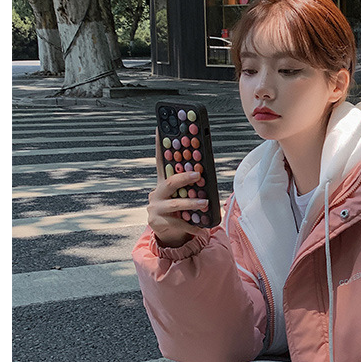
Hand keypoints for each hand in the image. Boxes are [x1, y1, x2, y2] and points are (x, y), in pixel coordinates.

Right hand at [148, 128, 209, 247]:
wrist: (167, 233)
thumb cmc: (178, 209)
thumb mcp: (181, 194)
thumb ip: (188, 185)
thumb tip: (204, 173)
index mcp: (162, 182)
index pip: (160, 161)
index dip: (160, 146)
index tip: (160, 128)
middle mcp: (156, 192)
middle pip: (169, 182)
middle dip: (184, 178)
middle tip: (198, 175)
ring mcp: (155, 208)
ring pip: (175, 204)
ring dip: (192, 203)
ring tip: (205, 203)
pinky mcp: (158, 222)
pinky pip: (179, 222)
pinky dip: (192, 225)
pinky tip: (202, 228)